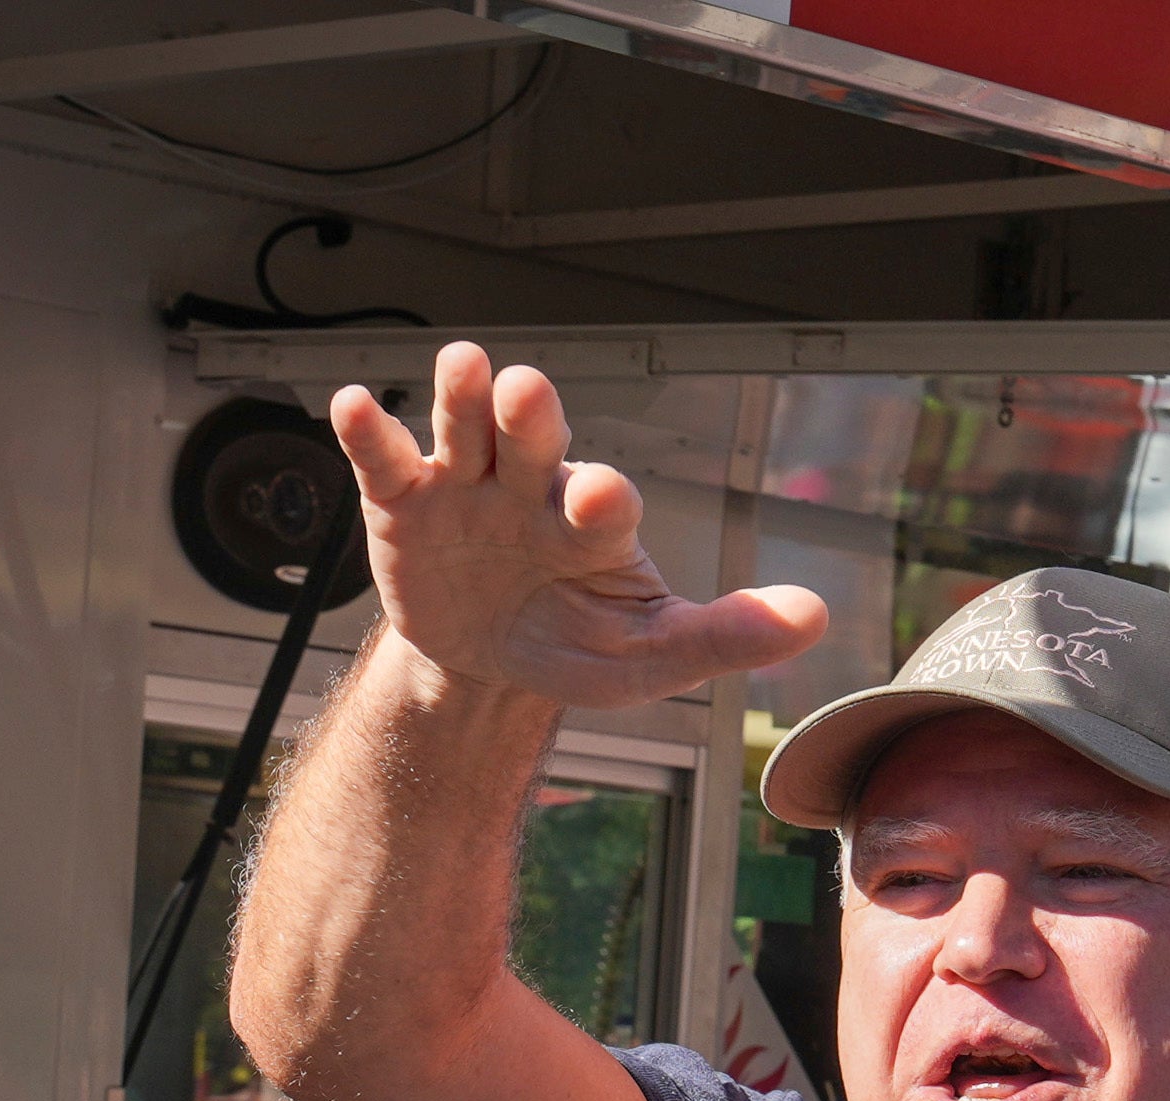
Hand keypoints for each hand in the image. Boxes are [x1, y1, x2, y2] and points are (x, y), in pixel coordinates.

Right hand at [329, 343, 823, 713]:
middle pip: (535, 438)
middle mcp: (533, 487)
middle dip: (533, 414)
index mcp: (592, 522)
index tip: (602, 498)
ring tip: (460, 366)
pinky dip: (369, 430)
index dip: (600, 497)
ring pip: (465, 427)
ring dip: (460, 396)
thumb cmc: (574, 644)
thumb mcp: (647, 658)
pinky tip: (354, 404)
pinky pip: (387, 458)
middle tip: (528, 391)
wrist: (484, 664)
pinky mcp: (405, 501)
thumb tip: (815, 619)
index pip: (602, 501)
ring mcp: (468, 487)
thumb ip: (723, 636)